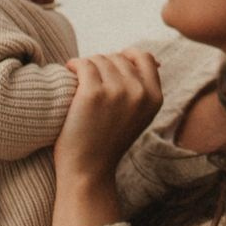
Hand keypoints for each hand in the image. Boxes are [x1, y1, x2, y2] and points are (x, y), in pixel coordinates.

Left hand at [55, 50, 162, 182]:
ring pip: (99, 59)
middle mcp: (139, 92)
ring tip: (78, 78)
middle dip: (102, 63)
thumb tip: (156, 60)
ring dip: (86, 65)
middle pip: (118, 58)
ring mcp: (117, 91)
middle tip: (89, 78)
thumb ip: (146, 89)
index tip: (111, 61)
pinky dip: (74, 65)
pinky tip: (69, 71)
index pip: (146, 58)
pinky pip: (83, 64)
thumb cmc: (108, 142)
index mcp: (155, 98)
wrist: (88, 170)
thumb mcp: (139, 116)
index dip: (128, 55)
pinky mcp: (93, 93)